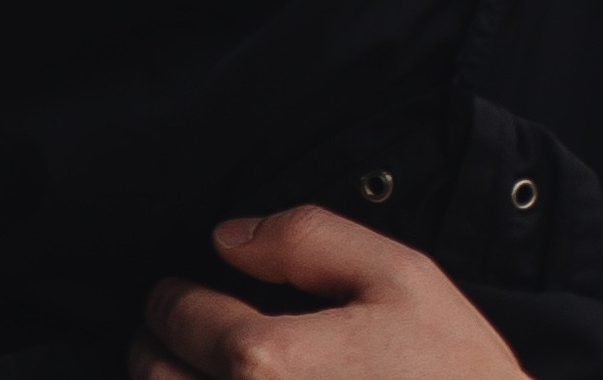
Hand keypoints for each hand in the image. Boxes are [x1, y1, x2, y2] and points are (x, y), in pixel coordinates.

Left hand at [133, 208, 522, 379]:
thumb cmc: (449, 371)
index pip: (185, 316)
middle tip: (164, 329)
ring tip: (183, 370)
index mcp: (269, 361)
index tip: (170, 290)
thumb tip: (229, 236)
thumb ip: (308, 240)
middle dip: (153, 345)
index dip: (170, 295)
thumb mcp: (397, 277)